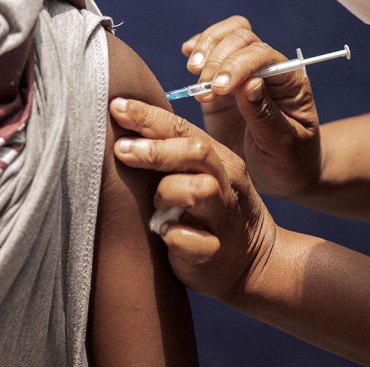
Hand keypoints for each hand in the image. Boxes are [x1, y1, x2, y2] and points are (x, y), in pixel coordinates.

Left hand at [109, 97, 276, 303]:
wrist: (254, 262)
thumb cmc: (209, 211)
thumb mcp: (200, 176)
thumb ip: (172, 153)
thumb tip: (120, 125)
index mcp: (217, 159)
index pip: (182, 129)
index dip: (148, 116)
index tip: (116, 107)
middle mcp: (223, 183)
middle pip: (195, 153)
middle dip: (155, 149)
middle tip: (121, 149)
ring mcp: (222, 218)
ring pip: (199, 190)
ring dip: (168, 192)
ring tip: (156, 204)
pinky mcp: (215, 253)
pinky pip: (194, 241)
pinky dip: (175, 236)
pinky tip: (164, 234)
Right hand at [180, 15, 321, 200]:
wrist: (279, 175)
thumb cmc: (289, 161)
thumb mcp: (282, 145)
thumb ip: (265, 115)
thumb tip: (251, 83)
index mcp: (289, 81)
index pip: (264, 55)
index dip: (239, 65)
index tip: (219, 90)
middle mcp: (267, 69)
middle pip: (243, 38)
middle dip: (218, 59)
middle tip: (205, 90)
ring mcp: (243, 73)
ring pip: (227, 35)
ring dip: (206, 48)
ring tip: (193, 72)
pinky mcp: (220, 84)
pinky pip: (210, 52)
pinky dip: (197, 48)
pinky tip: (187, 56)